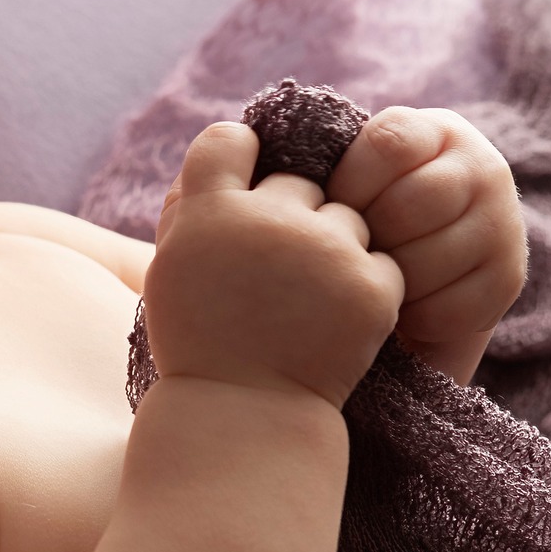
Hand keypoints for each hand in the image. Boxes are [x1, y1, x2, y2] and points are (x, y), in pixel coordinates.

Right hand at [145, 122, 404, 408]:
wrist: (245, 412)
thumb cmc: (198, 342)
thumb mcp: (170, 268)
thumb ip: (192, 206)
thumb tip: (232, 148)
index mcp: (208, 212)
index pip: (228, 139)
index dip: (239, 155)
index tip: (242, 181)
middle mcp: (269, 220)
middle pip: (297, 182)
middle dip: (292, 215)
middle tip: (278, 269)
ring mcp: (326, 251)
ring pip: (347, 216)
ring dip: (334, 246)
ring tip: (309, 297)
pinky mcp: (372, 287)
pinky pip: (381, 259)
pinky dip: (365, 285)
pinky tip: (336, 318)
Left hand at [325, 107, 525, 383]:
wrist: (385, 313)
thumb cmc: (336, 244)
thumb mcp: (323, 194)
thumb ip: (300, 166)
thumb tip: (237, 140)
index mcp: (430, 130)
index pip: (390, 142)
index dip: (350, 185)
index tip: (331, 213)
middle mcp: (480, 164)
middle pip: (415, 200)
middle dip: (371, 239)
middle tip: (352, 259)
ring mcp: (503, 220)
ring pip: (432, 254)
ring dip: (390, 282)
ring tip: (371, 286)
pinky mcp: (509, 277)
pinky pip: (453, 304)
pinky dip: (415, 318)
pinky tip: (400, 314)